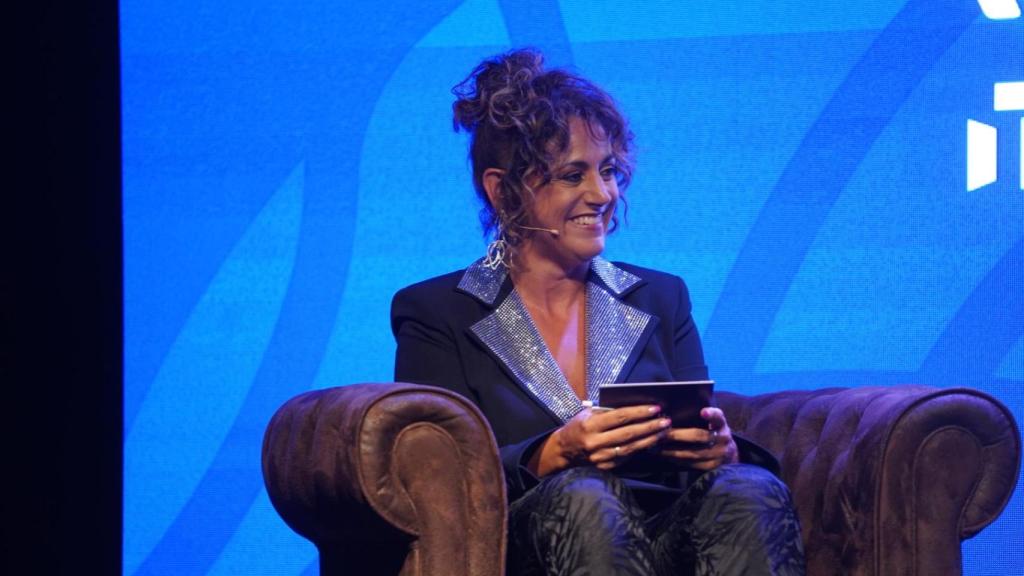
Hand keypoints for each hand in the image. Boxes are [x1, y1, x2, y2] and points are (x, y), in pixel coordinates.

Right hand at [531, 405, 670, 475]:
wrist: (563, 451)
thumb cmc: (577, 427)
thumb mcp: (586, 414)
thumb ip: (606, 411)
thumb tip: (633, 408)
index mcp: (590, 425)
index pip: (619, 417)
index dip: (638, 412)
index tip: (655, 408)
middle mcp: (595, 442)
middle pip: (628, 433)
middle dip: (649, 426)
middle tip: (665, 421)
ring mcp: (600, 457)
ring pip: (630, 448)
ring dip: (649, 439)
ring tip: (663, 432)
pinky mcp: (604, 467)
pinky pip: (625, 458)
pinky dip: (639, 450)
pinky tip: (651, 444)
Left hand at [658, 407, 738, 470]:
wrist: (729, 453)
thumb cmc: (713, 432)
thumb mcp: (713, 423)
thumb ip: (702, 417)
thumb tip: (675, 410)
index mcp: (722, 424)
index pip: (718, 417)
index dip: (711, 414)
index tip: (702, 412)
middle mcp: (723, 438)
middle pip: (700, 436)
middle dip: (679, 435)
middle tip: (662, 433)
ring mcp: (720, 454)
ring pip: (694, 452)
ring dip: (674, 450)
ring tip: (658, 446)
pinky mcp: (713, 467)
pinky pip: (693, 464)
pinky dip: (677, 460)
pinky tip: (665, 456)